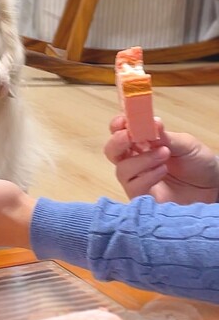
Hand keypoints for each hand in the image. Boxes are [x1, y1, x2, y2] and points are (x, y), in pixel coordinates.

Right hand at [104, 115, 218, 203]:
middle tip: (129, 136)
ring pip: (122, 170)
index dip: (117, 126)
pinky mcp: (142, 197)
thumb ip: (164, 136)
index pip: (120, 133)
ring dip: (141, 160)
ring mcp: (137, 180)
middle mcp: (135, 161)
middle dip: (117, 143)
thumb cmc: (197, 162)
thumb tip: (151, 122)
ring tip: (164, 154)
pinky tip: (162, 171)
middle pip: (112, 152)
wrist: (213, 186)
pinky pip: (133, 188)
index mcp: (142, 143)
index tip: (123, 122)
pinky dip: (146, 177)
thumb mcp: (185, 144)